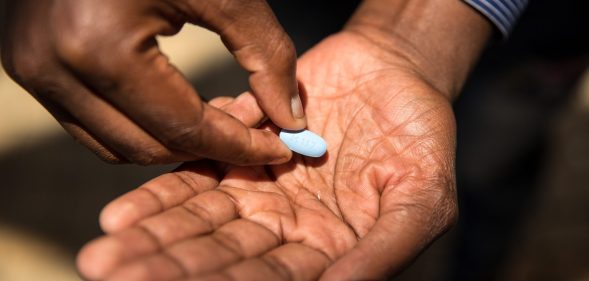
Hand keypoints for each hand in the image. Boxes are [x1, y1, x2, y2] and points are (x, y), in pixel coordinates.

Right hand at [0, 0, 304, 164]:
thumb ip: (265, 53)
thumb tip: (292, 118)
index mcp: (99, 48)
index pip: (184, 128)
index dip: (239, 147)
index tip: (280, 151)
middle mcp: (53, 69)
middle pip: (148, 147)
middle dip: (208, 147)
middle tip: (252, 127)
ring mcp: (33, 69)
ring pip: (116, 145)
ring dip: (171, 142)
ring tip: (216, 116)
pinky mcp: (30, 64)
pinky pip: (92, 123)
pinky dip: (139, 126)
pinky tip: (176, 104)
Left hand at [77, 32, 457, 279]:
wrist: (397, 73)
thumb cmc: (423, 139)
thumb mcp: (420, 199)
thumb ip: (382, 251)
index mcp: (326, 250)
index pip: (268, 278)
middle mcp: (286, 227)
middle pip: (220, 255)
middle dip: (168, 267)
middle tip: (110, 273)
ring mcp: (260, 189)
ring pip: (200, 219)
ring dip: (154, 236)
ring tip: (107, 249)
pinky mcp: (243, 150)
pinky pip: (198, 174)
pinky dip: (163, 192)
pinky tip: (123, 214)